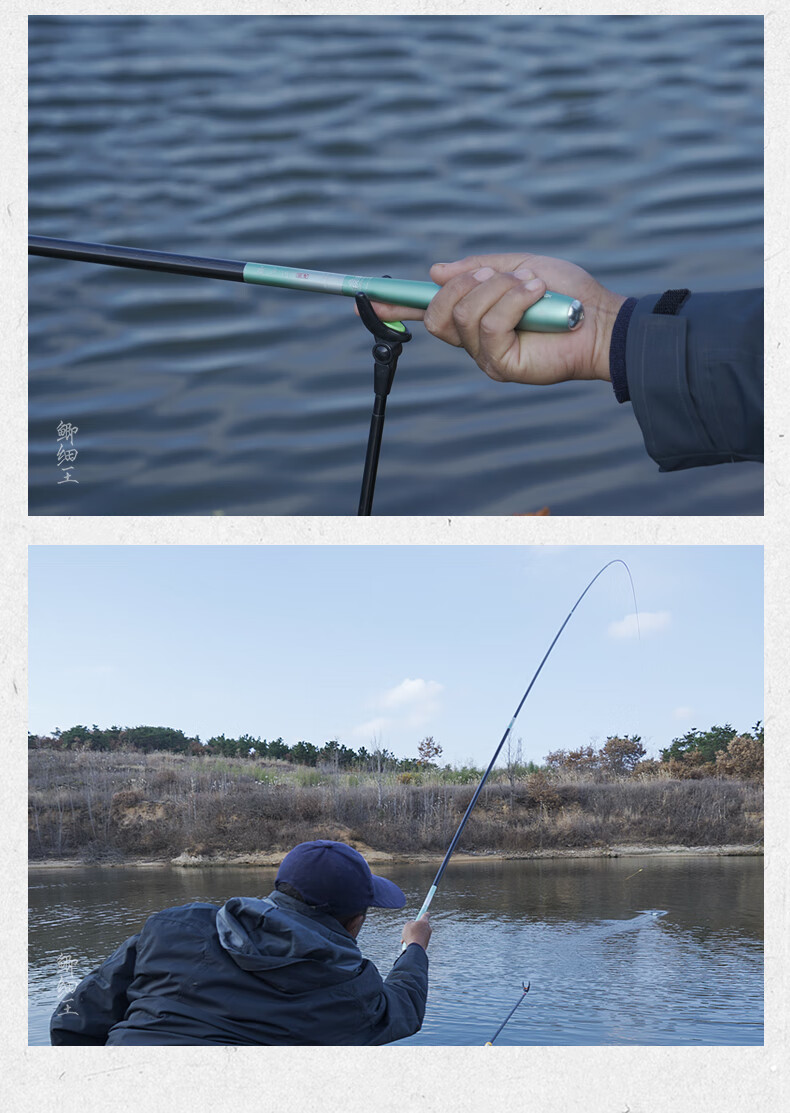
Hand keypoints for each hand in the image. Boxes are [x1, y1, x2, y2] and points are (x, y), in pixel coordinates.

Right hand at [366, 254, 626, 386]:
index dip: (399, 304)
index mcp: (474, 313)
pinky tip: (536, 295)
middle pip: (437, 314)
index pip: (428, 311)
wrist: (601, 319)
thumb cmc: (566, 294)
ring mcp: (486, 356)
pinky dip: (512, 301)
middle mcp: (474, 339)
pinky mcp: (502, 366)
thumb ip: (478, 270)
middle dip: (463, 286)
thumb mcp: (518, 267)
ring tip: (532, 284)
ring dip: (498, 289)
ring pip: (463, 316)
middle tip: (498, 275)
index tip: (373, 297)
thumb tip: (436, 271)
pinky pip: (488, 326)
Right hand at [401, 915, 430, 950]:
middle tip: (408, 931)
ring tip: (405, 940)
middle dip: (415, 928)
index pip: (426, 915)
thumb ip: (411, 923)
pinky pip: (419, 940)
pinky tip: (408, 944)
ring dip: (413, 935)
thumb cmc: (411, 934)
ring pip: (420, 934)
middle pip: (422, 925)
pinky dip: (414, 941)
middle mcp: (428, 928)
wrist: (416, 948)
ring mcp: (428, 936)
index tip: (426, 913)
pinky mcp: (426, 943)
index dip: (425, 914)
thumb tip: (413, 925)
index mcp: (424, 922)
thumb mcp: (407, 925)